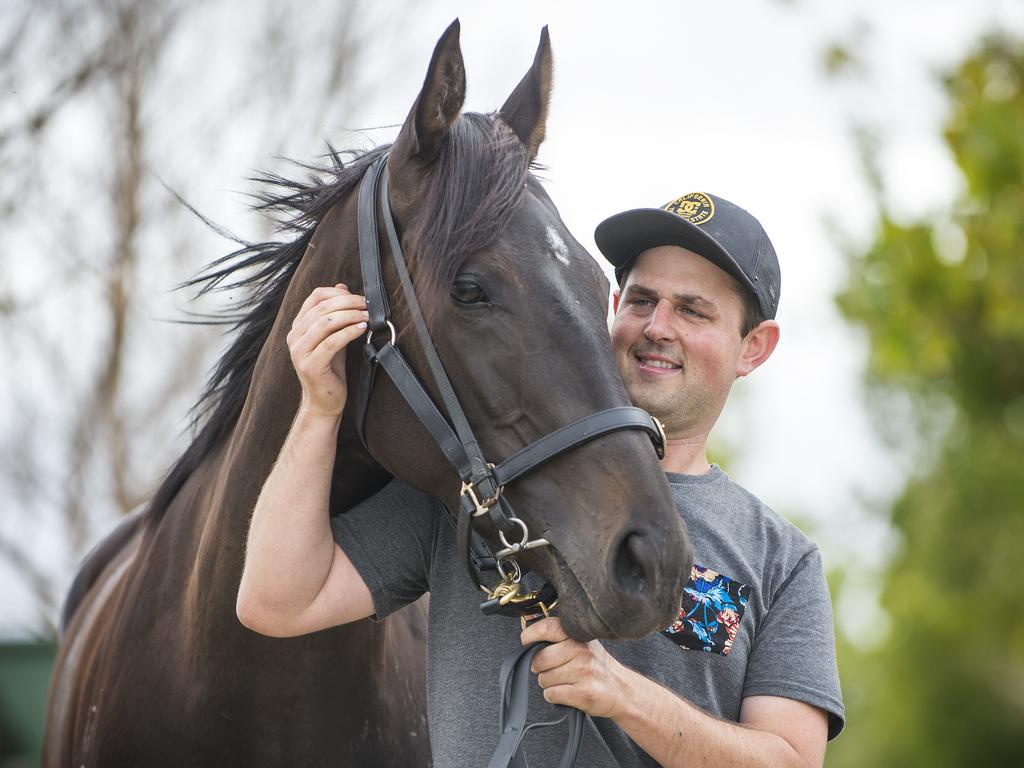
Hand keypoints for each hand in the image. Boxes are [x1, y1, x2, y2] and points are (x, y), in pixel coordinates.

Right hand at [286, 284, 368, 417]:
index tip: (358, 297)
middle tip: (367, 304)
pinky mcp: (311, 365)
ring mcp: (300, 351)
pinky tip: (362, 329)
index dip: (338, 293)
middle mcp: (294, 337)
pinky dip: (349, 332)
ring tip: (367, 316)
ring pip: (325, 322)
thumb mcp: (333, 336)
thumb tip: (342, 286)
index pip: (315, 297)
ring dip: (350, 315)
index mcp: (298, 327)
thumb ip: (335, 314)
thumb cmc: (331, 369)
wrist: (324, 402)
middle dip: (348, 302)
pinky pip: (332, 342)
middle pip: (322, 307)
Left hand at [521, 617, 629, 718]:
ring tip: (566, 680)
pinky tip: (568, 691)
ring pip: (543, 679)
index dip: (530, 635)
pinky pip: (551, 694)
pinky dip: (554, 696)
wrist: (622, 690)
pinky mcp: (582, 693)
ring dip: (549, 683)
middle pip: (539, 659)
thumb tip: (528, 635)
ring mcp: (582, 672)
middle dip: (540, 667)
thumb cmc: (597, 665)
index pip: (546, 627)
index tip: (526, 641)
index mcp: (577, 635)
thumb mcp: (582, 643)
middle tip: (554, 668)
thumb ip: (559, 637)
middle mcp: (580, 650)